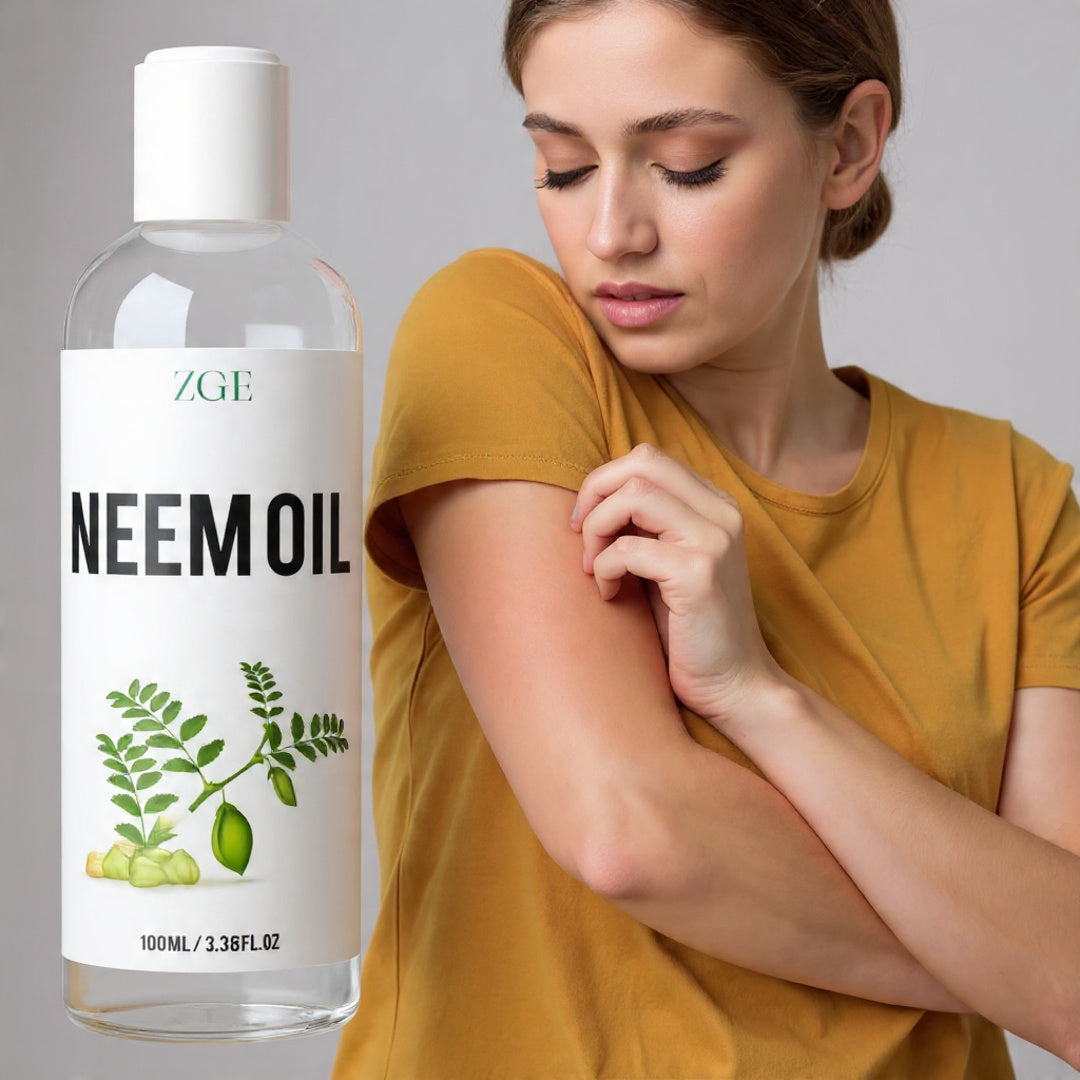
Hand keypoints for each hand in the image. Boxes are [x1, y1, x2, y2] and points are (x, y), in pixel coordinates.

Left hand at [571, 444, 781, 727]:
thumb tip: (590, 497)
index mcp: (716, 505)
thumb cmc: (690, 629)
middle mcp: (722, 514)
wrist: (734, 685)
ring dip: (597, 528)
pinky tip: (610, 594)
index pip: (649, 458)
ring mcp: (714, 540)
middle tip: (579, 535)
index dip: (605, 481)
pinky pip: (628, 548)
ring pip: (633, 495)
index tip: (584, 522)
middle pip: (641, 461)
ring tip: (593, 567)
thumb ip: (645, 526)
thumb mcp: (666, 563)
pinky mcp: (699, 573)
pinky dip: (606, 568)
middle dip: (595, 492)